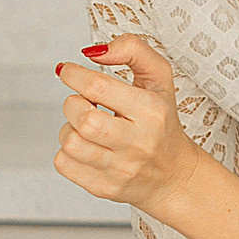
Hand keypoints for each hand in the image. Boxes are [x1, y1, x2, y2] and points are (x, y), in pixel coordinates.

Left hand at [54, 37, 203, 210]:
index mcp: (151, 111)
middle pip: (83, 118)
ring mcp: (120, 169)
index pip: (98, 86)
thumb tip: (93, 51)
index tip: (68, 72)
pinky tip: (86, 147)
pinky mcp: (105, 188)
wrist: (174, 176)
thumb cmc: (162, 121)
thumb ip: (133, 50)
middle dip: (73, 103)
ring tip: (85, 126)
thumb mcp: (160, 78)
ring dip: (68, 128)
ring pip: (69, 142)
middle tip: (85, 103)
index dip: (74, 74)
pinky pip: (64, 164)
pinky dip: (67, 152)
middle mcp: (138, 142)